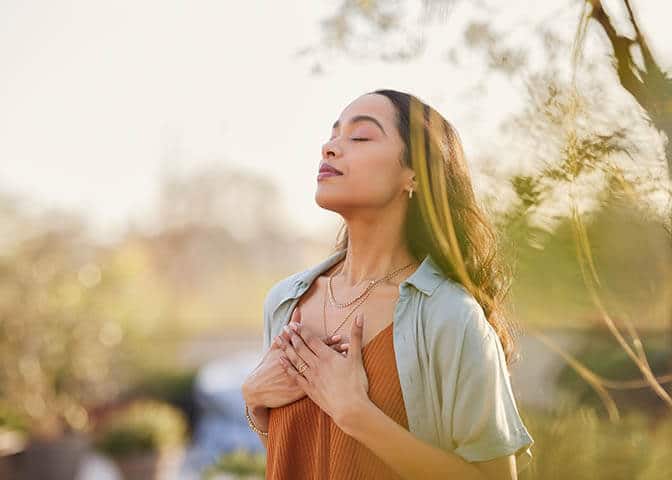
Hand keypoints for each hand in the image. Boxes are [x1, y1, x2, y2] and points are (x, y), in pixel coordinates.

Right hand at [242, 309, 348, 410]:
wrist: (258, 390)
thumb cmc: (267, 367)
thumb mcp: (275, 348)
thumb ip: (289, 331)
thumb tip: (298, 311)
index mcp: (294, 354)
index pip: (314, 346)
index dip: (327, 342)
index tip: (339, 336)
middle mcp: (300, 366)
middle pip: (320, 358)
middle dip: (335, 352)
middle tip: (349, 346)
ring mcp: (301, 380)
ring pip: (322, 371)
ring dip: (335, 366)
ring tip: (348, 360)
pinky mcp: (301, 392)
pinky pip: (319, 385)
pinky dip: (329, 380)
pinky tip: (340, 379)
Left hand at [279, 309, 370, 430]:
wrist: (350, 409)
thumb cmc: (356, 384)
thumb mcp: (357, 358)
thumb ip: (356, 336)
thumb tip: (360, 315)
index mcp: (327, 356)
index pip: (312, 340)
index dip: (302, 330)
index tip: (294, 323)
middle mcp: (316, 365)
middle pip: (301, 348)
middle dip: (292, 336)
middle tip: (284, 328)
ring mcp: (311, 377)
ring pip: (295, 360)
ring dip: (286, 348)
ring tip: (278, 340)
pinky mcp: (309, 390)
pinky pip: (295, 375)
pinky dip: (287, 366)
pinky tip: (281, 360)